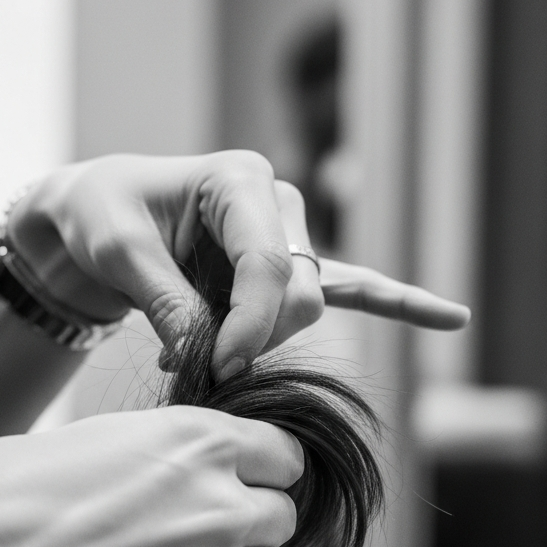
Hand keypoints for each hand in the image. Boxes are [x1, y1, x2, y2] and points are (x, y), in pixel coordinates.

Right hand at [0, 406, 305, 546]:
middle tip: (199, 539)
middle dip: (251, 526)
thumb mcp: (93, 439)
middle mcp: (222, 508)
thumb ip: (156, 453)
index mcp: (199, 443)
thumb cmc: (4, 496)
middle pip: (285, 517)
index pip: (286, 457)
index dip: (263, 472)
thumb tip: (170, 469)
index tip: (239, 485)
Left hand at [8, 152, 469, 380]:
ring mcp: (289, 236)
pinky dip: (398, 302)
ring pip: (308, 308)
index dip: (249, 325)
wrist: (96, 217)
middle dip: (254, 337)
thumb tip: (215, 357)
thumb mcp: (120, 255)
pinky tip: (449, 317)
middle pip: (299, 291)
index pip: (270, 263)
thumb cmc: (103, 218)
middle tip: (194, 360)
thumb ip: (170, 304)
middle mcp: (276, 203)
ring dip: (261, 343)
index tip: (215, 366)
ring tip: (199, 353)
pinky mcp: (289, 268)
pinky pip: (356, 286)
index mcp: (238, 179)